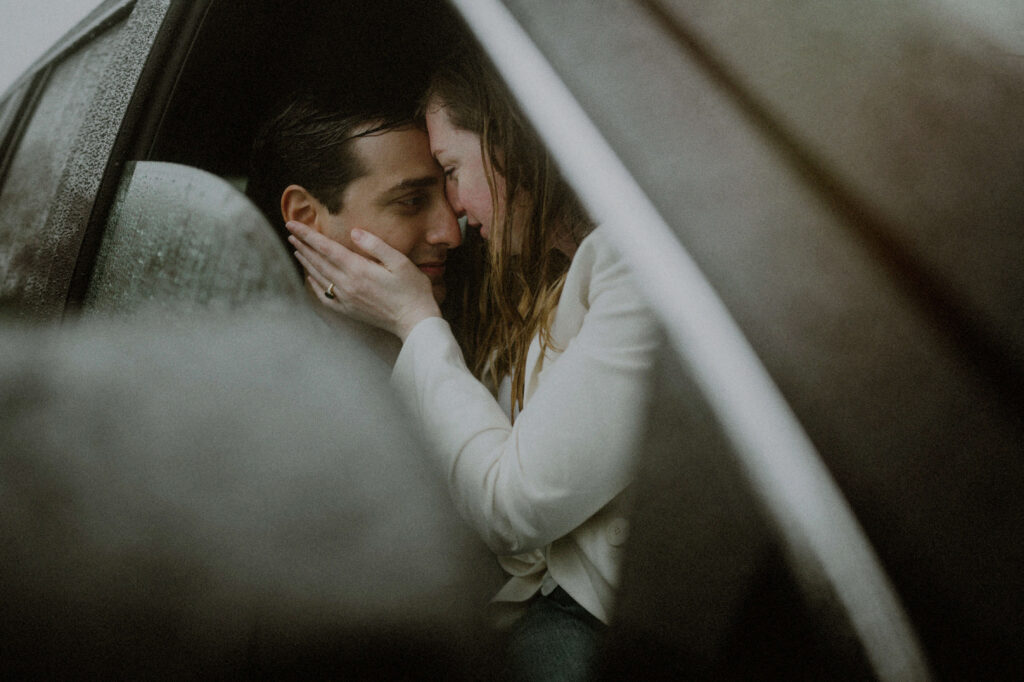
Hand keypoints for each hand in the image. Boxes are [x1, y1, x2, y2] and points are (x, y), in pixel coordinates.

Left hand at [286, 221, 440, 340]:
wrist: (416, 321)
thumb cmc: (412, 289)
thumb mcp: (399, 261)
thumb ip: (375, 245)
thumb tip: (354, 231)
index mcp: (358, 270)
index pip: (326, 248)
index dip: (308, 235)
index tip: (292, 224)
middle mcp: (348, 285)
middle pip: (318, 261)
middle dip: (303, 245)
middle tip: (290, 231)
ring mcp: (347, 299)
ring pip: (319, 277)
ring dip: (306, 261)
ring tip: (296, 249)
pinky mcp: (349, 310)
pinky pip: (325, 297)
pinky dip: (314, 286)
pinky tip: (310, 278)